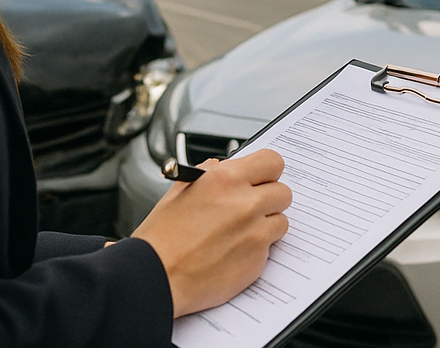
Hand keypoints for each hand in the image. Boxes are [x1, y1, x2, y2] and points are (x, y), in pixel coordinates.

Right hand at [130, 149, 291, 316]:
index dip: (267, 171)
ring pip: (281, 220)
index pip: (272, 161)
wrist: (156, 277)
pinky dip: (257, 249)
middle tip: (252, 208)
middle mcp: (245, 203)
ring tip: (240, 233)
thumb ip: (208, 173)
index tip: (262, 179)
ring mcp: (255, 232)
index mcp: (225, 179)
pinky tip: (233, 252)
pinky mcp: (258, 259)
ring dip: (266, 224)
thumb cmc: (161, 238)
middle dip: (269, 198)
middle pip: (283, 192)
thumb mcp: (179, 191)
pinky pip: (270, 247)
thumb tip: (222, 166)